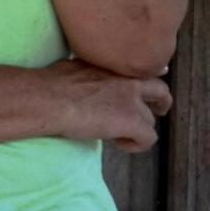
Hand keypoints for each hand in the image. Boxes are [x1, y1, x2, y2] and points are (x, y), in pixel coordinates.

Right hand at [44, 59, 171, 152]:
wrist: (48, 98)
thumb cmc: (50, 83)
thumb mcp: (72, 67)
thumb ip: (88, 72)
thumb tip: (83, 77)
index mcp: (112, 66)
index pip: (140, 71)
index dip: (146, 81)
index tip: (145, 86)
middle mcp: (127, 80)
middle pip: (160, 90)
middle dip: (161, 102)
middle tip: (157, 110)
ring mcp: (132, 101)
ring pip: (150, 119)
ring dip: (137, 127)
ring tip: (118, 134)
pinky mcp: (133, 122)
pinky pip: (149, 138)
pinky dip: (136, 144)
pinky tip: (119, 144)